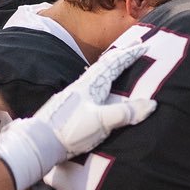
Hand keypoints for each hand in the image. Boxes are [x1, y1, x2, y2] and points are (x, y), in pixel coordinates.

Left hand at [0, 43, 156, 189]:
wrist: (38, 143)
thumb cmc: (70, 131)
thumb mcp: (101, 122)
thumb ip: (126, 112)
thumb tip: (152, 103)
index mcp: (90, 85)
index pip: (114, 64)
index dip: (130, 55)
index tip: (144, 46)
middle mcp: (82, 86)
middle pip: (104, 65)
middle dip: (120, 56)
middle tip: (133, 47)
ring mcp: (74, 95)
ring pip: (96, 74)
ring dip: (110, 67)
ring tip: (118, 65)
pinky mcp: (69, 106)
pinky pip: (90, 85)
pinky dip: (101, 80)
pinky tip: (99, 89)